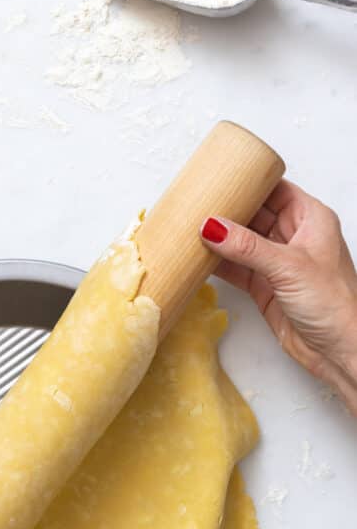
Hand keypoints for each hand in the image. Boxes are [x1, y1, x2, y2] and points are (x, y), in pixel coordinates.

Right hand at [200, 180, 356, 413]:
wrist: (338, 350)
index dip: (249, 182)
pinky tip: (199, 257)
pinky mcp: (265, 286)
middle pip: (254, 214)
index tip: (220, 178)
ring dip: (220, 238)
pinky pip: (236, 268)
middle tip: (197, 204)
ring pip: (242, 242)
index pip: (275, 190)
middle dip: (228, 210)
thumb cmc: (335, 304)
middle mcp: (294, 237)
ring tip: (190, 229)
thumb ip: (247, 246)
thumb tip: (212, 226)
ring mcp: (278, 263)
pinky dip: (218, 264)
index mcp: (311, 219)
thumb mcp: (288, 267)